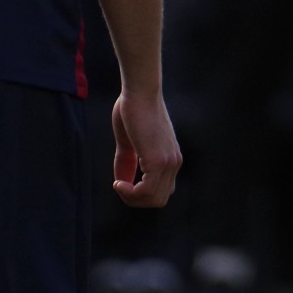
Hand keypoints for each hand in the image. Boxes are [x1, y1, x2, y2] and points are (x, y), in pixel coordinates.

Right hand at [112, 89, 182, 208]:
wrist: (139, 92)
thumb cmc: (132, 110)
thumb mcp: (129, 142)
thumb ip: (128, 162)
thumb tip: (122, 182)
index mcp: (170, 158)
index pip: (162, 192)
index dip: (140, 195)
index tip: (122, 182)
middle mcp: (174, 162)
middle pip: (158, 200)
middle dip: (134, 200)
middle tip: (119, 186)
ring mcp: (169, 162)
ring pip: (153, 199)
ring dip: (131, 198)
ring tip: (118, 184)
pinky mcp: (158, 159)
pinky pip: (146, 191)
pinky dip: (130, 193)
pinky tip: (119, 183)